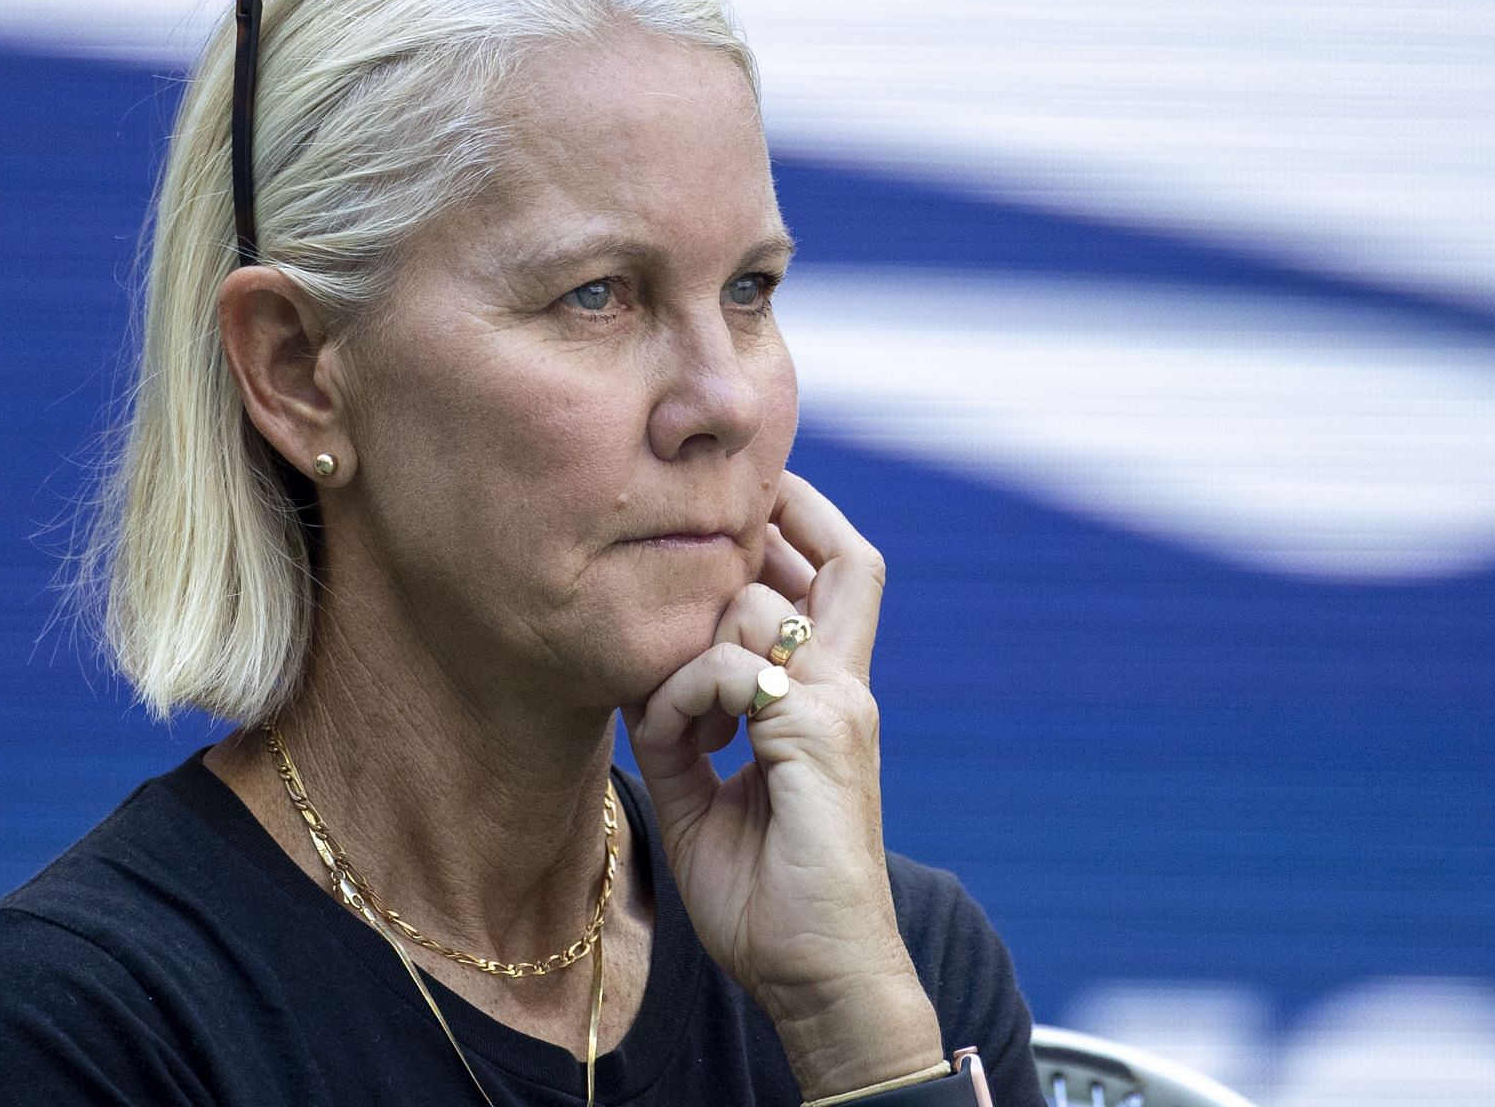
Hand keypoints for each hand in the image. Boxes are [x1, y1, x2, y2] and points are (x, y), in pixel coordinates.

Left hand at [623, 471, 942, 1098]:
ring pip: (756, 605)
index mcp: (832, 701)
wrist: (819, 977)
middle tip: (696, 546)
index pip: (840, 579)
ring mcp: (840, 707)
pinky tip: (673, 740)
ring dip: (689, 643)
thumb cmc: (769, 901)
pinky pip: (729, 669)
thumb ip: (685, 728)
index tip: (731, 516)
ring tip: (674, 713)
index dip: (799, 527)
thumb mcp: (707, 796)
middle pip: (847, 556)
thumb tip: (646, 678)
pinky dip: (680, 694)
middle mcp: (847, 689)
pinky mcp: (819, 734)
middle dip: (776, 520)